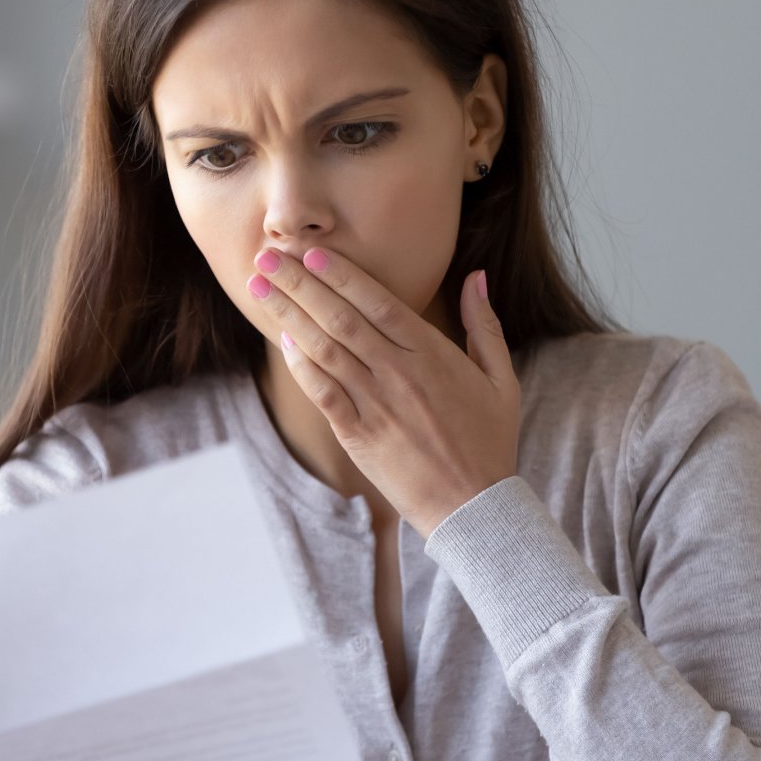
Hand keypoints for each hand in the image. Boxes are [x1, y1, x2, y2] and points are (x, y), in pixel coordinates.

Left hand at [247, 245, 520, 536]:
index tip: (312, 252)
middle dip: (300, 284)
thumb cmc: (489, 441)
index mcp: (433, 355)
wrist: (474, 507)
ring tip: (260, 289)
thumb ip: (484, 325)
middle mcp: (400, 374)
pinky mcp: (358, 435)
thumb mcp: (501, 379)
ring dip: (288, 315)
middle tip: (267, 258)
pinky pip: (322, 393)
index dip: (342, 275)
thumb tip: (476, 277)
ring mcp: (376, 405)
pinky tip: (282, 340)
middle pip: (341, 318)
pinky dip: (300, 365)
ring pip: (325, 350)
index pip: (378, 303)